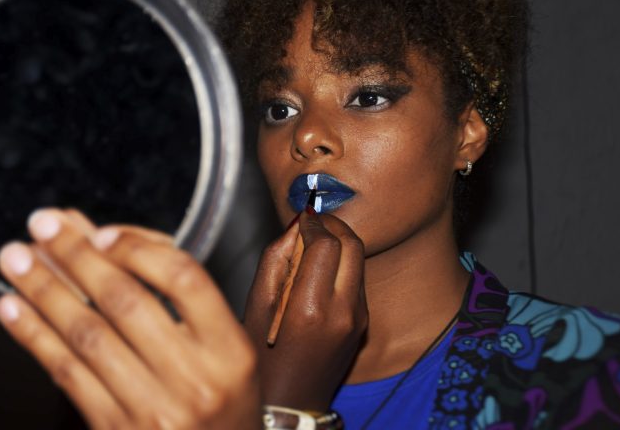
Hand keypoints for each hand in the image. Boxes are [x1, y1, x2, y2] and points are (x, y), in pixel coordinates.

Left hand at [0, 209, 260, 429]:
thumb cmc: (222, 398)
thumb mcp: (225, 346)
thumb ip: (177, 293)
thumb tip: (107, 239)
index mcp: (229, 350)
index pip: (185, 280)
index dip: (139, 249)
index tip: (101, 233)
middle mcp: (195, 379)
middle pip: (126, 302)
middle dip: (76, 257)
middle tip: (42, 224)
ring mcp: (153, 410)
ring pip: (88, 335)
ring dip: (45, 290)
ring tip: (15, 259)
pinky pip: (67, 375)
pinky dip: (35, 337)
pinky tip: (14, 308)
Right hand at [243, 211, 367, 411]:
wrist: (291, 401)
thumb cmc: (262, 357)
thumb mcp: (255, 306)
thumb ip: (275, 259)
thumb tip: (295, 225)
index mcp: (311, 308)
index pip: (327, 244)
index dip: (314, 223)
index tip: (301, 217)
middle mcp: (343, 311)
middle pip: (353, 244)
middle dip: (333, 224)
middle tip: (313, 221)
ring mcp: (358, 317)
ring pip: (359, 259)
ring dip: (339, 242)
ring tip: (314, 242)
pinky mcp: (364, 322)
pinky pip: (357, 279)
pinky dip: (342, 263)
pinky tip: (321, 268)